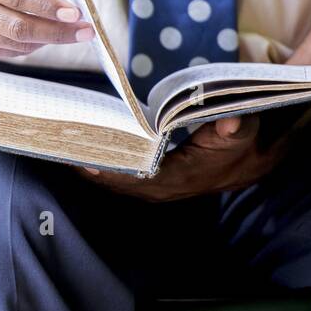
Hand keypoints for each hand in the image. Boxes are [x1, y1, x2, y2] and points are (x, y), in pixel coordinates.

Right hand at [0, 0, 93, 58]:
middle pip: (18, 26)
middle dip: (57, 31)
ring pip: (16, 43)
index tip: (75, 11)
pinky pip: (9, 52)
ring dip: (49, 40)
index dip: (47, 5)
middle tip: (86, 31)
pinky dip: (31, 45)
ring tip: (73, 33)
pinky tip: (45, 35)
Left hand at [77, 115, 284, 201]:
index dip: (110, 170)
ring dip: (89, 162)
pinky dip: (98, 161)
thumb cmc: (241, 141)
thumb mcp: (245, 131)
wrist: (248, 157)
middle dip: (90, 163)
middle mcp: (161, 188)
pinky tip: (78, 146)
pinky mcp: (148, 178)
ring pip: (113, 178)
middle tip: (62, 143)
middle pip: (117, 180)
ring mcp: (153, 185)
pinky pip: (117, 173)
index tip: (86, 158)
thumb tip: (230, 123)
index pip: (137, 179)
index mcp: (180, 179)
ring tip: (62, 142)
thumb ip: (238, 127)